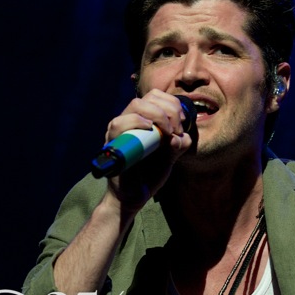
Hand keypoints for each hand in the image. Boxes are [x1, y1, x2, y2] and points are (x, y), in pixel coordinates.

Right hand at [104, 89, 192, 211]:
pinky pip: (118, 124)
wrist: (133, 197)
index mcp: (142, 121)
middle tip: (175, 129)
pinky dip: (136, 122)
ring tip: (166, 131)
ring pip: (134, 106)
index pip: (155, 97)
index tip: (181, 123)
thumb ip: (177, 145)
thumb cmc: (148, 176)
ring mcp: (119, 132)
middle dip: (167, 109)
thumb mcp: (169, 158)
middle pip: (147, 98)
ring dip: (156, 114)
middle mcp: (128, 122)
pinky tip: (149, 129)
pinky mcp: (112, 143)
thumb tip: (182, 136)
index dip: (171, 104)